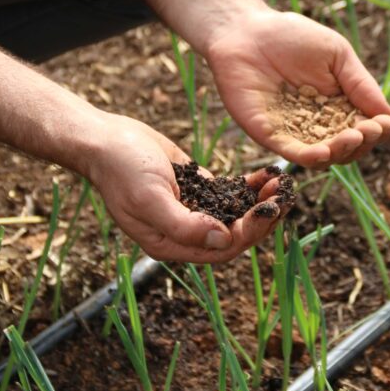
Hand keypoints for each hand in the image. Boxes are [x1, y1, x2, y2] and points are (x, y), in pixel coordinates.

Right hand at [81, 113, 291, 262]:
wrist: (105, 140)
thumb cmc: (121, 170)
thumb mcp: (150, 199)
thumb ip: (184, 225)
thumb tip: (222, 240)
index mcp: (172, 244)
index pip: (221, 250)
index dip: (249, 234)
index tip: (267, 211)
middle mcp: (186, 232)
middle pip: (235, 234)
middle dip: (262, 218)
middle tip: (284, 196)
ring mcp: (194, 210)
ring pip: (237, 214)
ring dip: (260, 202)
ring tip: (281, 183)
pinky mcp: (198, 188)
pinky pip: (231, 193)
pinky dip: (249, 186)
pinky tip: (266, 173)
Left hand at [202, 5, 389, 168]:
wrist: (246, 32)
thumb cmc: (292, 37)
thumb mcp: (337, 54)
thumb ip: (360, 84)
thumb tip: (387, 115)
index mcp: (341, 105)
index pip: (366, 128)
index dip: (377, 130)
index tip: (381, 123)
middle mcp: (320, 124)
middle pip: (349, 148)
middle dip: (362, 143)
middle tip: (365, 130)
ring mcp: (296, 133)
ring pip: (325, 156)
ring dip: (341, 152)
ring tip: (349, 138)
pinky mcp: (271, 135)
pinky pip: (293, 154)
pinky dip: (310, 157)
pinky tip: (323, 152)